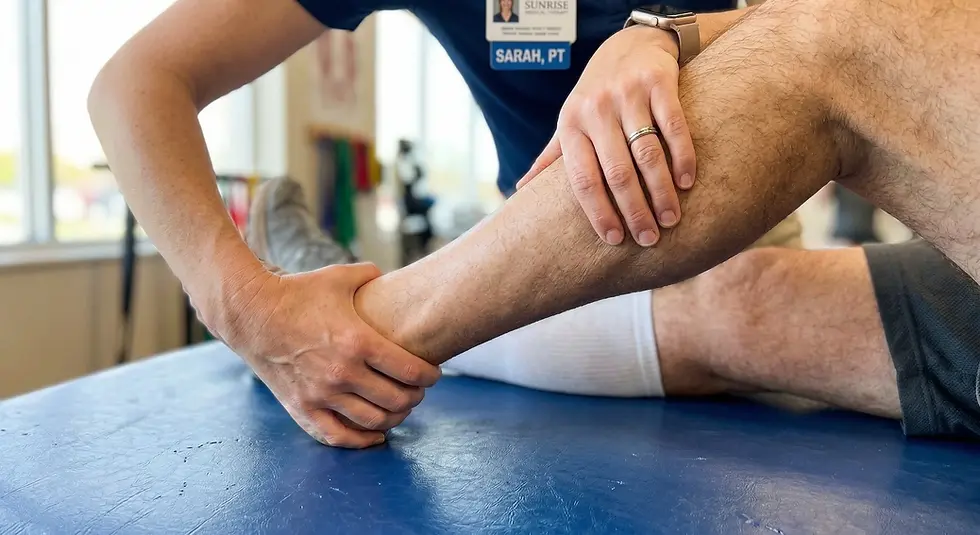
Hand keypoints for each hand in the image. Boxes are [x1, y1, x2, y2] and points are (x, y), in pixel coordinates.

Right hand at [208, 262, 441, 448]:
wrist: (251, 313)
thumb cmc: (297, 293)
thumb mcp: (340, 277)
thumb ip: (372, 276)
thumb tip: (392, 278)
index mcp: (358, 342)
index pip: (410, 371)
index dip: (429, 376)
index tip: (433, 374)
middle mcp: (342, 372)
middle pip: (398, 399)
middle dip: (416, 397)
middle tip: (418, 390)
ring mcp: (321, 394)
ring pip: (373, 421)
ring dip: (395, 417)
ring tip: (400, 407)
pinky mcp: (302, 408)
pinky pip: (338, 436)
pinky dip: (362, 441)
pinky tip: (376, 435)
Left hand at [516, 26, 695, 246]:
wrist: (630, 44)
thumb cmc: (596, 95)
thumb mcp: (569, 121)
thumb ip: (550, 157)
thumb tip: (520, 190)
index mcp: (571, 125)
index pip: (582, 179)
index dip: (597, 212)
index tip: (613, 240)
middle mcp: (596, 109)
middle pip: (616, 172)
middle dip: (634, 210)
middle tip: (649, 238)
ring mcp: (627, 94)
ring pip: (646, 153)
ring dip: (660, 191)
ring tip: (670, 219)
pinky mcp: (658, 82)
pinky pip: (673, 127)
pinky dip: (681, 157)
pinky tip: (686, 182)